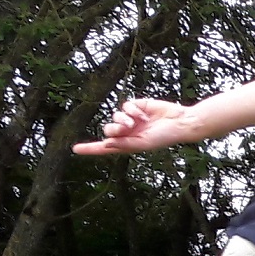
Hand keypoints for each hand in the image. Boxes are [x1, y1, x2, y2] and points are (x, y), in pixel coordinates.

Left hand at [74, 97, 202, 156]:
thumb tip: (106, 143)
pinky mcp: (137, 107)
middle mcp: (128, 132)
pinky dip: (132, 109)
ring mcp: (132, 119)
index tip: (75, 149)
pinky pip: (125, 106)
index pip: (105, 147)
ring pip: (115, 116)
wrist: (179, 122)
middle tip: (125, 128)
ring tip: (136, 120)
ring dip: (123, 118)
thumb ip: (124, 143)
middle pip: (109, 129)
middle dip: (114, 128)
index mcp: (128, 144)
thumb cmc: (164, 137)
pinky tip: (142, 113)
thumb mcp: (143, 143)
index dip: (90, 148)